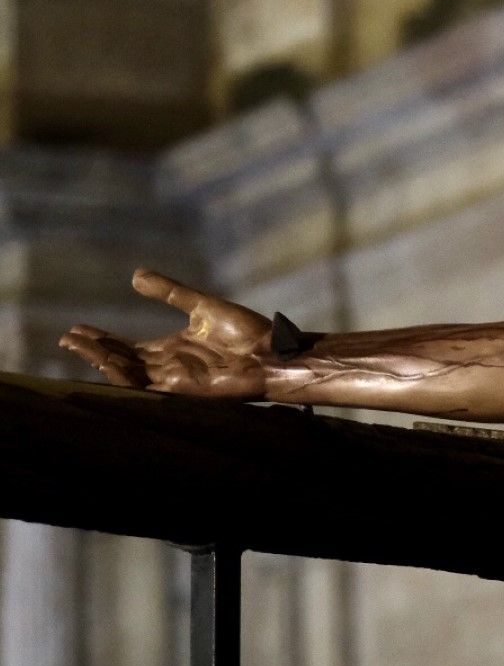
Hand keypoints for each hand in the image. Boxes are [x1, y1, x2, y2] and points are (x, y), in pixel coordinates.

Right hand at [59, 269, 273, 399]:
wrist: (274, 350)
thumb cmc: (247, 332)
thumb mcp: (202, 306)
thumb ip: (170, 292)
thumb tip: (135, 275)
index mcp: (173, 348)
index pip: (128, 347)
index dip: (102, 340)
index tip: (77, 329)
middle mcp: (170, 366)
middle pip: (122, 361)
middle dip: (93, 351)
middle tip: (67, 338)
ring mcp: (176, 379)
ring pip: (129, 374)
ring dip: (103, 361)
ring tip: (79, 346)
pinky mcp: (186, 390)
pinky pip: (148, 387)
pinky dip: (126, 376)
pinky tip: (107, 363)